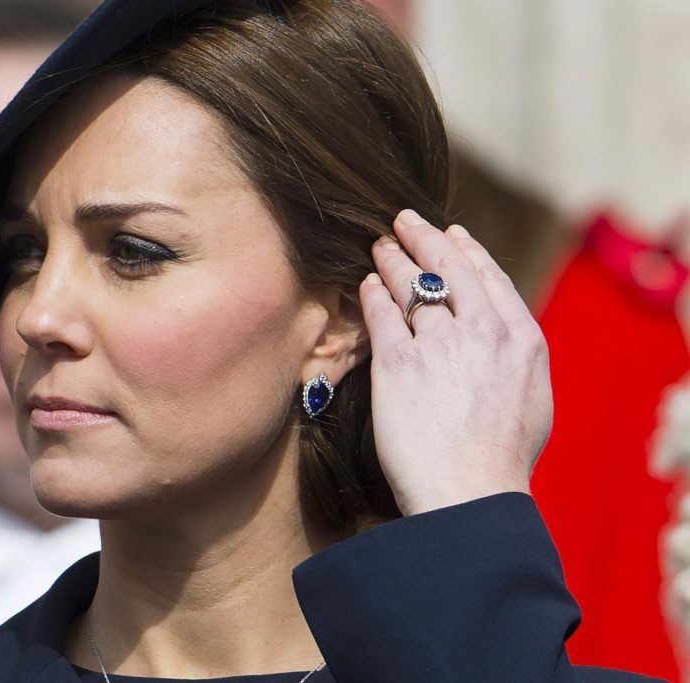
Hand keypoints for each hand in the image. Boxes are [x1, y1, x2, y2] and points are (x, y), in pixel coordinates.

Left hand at [359, 210, 551, 515]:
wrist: (471, 494)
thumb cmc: (502, 460)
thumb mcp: (534, 400)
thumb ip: (519, 360)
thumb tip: (508, 341)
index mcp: (522, 340)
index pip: (491, 278)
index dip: (468, 251)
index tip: (454, 234)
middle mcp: (483, 332)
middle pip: (449, 268)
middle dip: (425, 236)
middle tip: (406, 219)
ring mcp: (440, 345)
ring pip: (412, 285)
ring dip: (394, 259)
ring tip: (379, 246)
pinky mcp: (398, 364)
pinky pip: (382, 314)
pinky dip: (372, 294)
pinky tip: (365, 285)